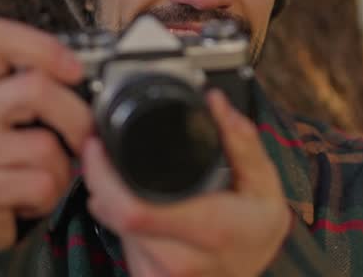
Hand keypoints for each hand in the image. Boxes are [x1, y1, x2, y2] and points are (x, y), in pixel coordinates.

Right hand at [0, 19, 92, 250]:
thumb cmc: (1, 158)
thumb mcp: (13, 115)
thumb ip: (42, 91)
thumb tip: (101, 86)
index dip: (44, 47)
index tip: (76, 71)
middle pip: (35, 89)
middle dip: (76, 117)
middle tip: (85, 137)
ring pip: (44, 146)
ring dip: (62, 169)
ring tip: (45, 175)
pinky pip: (40, 184)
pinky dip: (50, 195)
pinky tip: (32, 198)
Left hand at [82, 90, 292, 276]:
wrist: (248, 276)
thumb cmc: (256, 235)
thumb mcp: (264, 185)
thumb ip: (242, 141)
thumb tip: (217, 103)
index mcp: (208, 231)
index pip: (133, 210)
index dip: (103, 177)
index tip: (97, 146)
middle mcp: (178, 261)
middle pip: (113, 215)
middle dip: (101, 180)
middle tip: (102, 153)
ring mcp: (158, 276)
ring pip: (112, 227)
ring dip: (110, 199)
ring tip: (125, 179)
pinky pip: (119, 242)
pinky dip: (120, 219)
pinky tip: (137, 206)